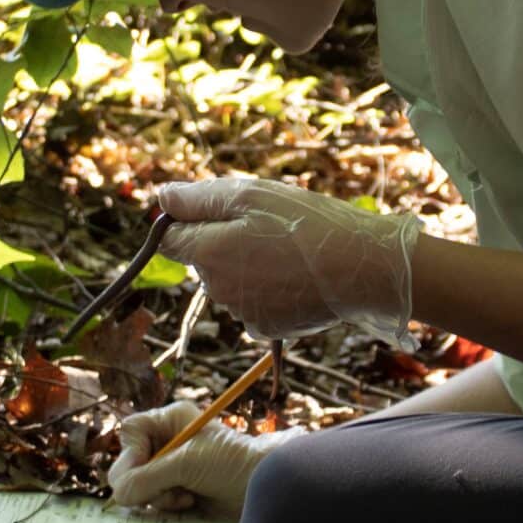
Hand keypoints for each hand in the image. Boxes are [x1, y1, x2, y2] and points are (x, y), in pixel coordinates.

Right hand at [107, 399, 295, 518]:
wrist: (260, 486)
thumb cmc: (229, 463)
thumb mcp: (185, 464)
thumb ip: (146, 478)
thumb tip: (118, 495)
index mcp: (170, 421)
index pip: (131, 432)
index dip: (130, 453)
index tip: (142, 472)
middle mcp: (168, 441)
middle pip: (131, 462)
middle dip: (146, 481)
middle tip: (166, 489)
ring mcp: (172, 466)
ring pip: (140, 485)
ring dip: (160, 495)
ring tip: (185, 495)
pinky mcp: (178, 488)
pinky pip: (155, 499)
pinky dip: (168, 504)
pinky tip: (190, 501)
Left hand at [156, 177, 419, 343]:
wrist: (361, 267)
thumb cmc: (306, 223)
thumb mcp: (250, 195)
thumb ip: (198, 198)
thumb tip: (160, 197)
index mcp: (207, 252)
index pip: (169, 240)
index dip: (188, 221)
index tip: (220, 211)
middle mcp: (216, 289)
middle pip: (203, 260)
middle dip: (223, 241)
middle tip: (267, 225)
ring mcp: (240, 312)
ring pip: (229, 281)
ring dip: (247, 265)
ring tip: (288, 249)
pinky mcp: (265, 327)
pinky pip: (253, 302)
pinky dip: (267, 288)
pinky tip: (296, 275)